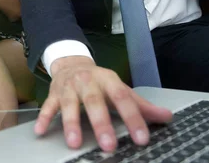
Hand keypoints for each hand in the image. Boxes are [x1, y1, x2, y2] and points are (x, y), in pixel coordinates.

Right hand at [34, 56, 171, 151]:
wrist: (71, 63)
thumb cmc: (100, 82)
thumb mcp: (120, 89)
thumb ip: (141, 105)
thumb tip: (167, 117)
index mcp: (108, 80)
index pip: (123, 98)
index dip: (132, 118)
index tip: (141, 138)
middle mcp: (88, 82)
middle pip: (94, 102)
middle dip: (101, 124)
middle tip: (108, 145)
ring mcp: (69, 87)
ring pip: (69, 105)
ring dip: (71, 124)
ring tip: (74, 143)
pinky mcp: (53, 94)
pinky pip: (48, 106)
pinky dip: (44, 118)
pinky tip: (41, 132)